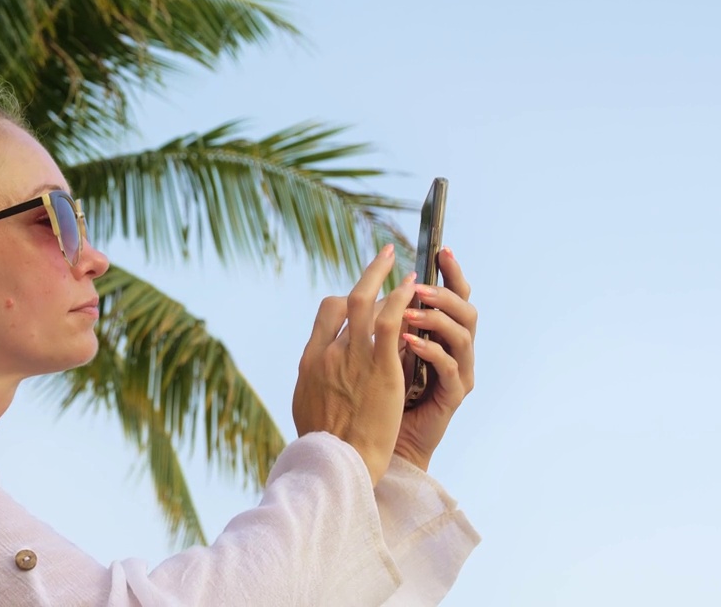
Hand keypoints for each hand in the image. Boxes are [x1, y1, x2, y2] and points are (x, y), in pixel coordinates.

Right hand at [294, 245, 419, 484]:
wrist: (336, 461)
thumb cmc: (323, 443)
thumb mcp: (307, 404)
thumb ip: (314, 382)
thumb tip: (314, 374)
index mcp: (310, 361)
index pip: (326, 313)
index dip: (345, 299)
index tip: (362, 295)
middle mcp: (329, 352)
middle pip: (346, 301)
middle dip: (367, 277)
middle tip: (383, 260)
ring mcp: (354, 357)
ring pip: (368, 304)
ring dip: (387, 281)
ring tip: (404, 267)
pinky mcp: (381, 368)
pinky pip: (391, 323)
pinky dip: (400, 300)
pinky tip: (413, 289)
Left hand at [393, 247, 477, 471]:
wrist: (375, 440)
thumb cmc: (373, 393)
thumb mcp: (374, 348)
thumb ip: (380, 321)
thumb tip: (366, 288)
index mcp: (438, 333)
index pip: (452, 295)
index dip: (451, 272)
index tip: (441, 249)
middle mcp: (453, 348)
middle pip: (467, 309)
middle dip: (446, 291)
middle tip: (419, 285)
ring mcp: (457, 371)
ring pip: (464, 334)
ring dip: (435, 319)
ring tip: (408, 312)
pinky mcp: (452, 395)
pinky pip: (450, 367)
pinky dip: (431, 351)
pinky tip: (409, 342)